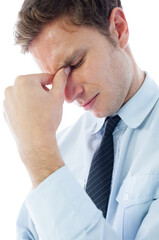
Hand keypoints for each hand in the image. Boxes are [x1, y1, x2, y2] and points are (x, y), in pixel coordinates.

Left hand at [3, 67, 69, 186]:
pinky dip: (26, 109)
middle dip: (42, 93)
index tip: (58, 93)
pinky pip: (19, 106)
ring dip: (34, 100)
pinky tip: (33, 118)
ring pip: (25, 96)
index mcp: (23, 80)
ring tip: (41, 113)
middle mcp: (11, 88)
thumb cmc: (47, 118)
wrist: (35, 141)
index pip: (44, 78)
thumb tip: (65, 69)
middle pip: (33, 86)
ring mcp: (6, 101)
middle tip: (49, 105)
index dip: (54, 85)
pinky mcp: (5, 112)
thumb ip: (61, 80)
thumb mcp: (58, 96)